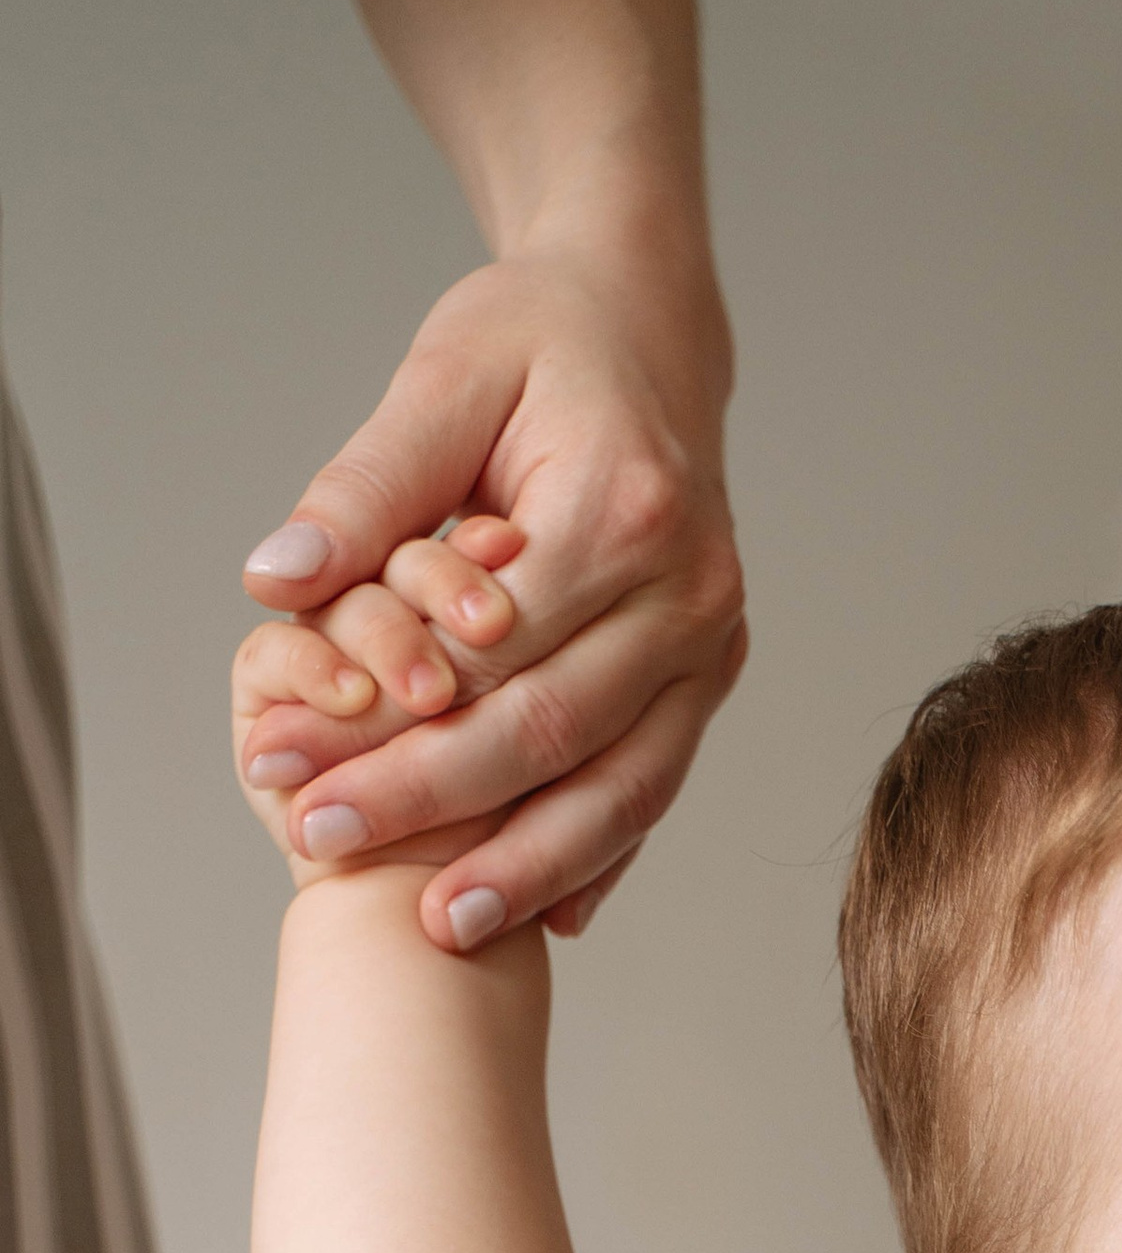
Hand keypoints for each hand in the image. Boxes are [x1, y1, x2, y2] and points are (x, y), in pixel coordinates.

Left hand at [238, 248, 745, 948]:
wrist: (652, 327)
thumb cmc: (541, 343)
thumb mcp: (446, 375)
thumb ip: (367, 483)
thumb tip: (276, 576)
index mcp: (628, 508)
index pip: (491, 647)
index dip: (382, 719)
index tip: (279, 764)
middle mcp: (691, 592)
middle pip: (551, 731)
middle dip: (432, 803)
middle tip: (323, 844)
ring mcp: (714, 646)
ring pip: (619, 786)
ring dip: (526, 865)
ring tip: (440, 924)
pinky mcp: (712, 678)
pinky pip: (656, 789)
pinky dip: (598, 858)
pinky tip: (542, 916)